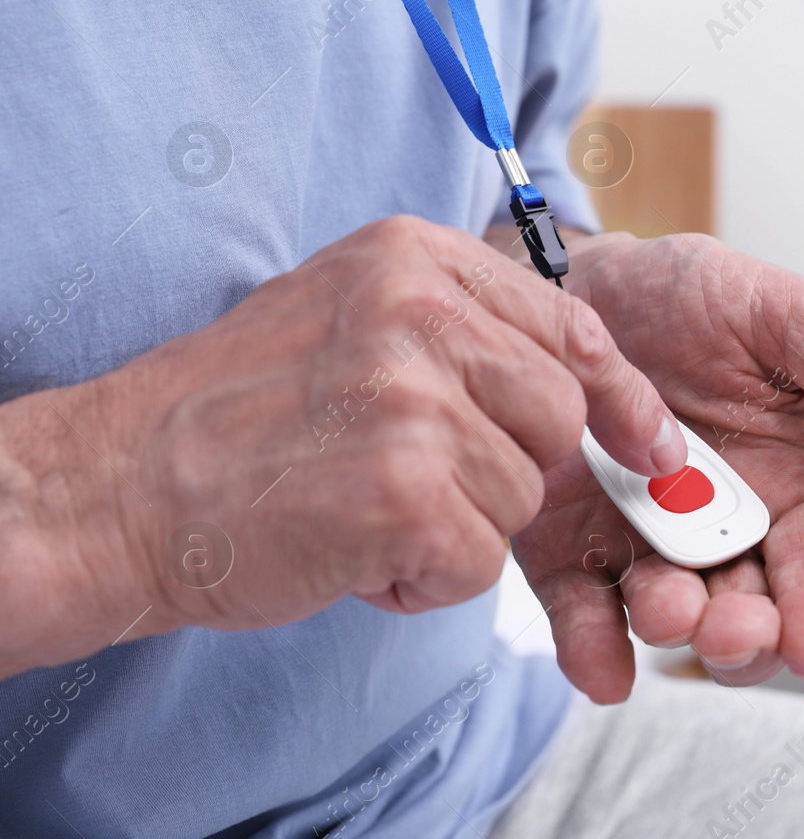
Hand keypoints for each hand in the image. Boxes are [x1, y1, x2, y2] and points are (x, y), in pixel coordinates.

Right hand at [1, 216, 686, 675]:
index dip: (621, 396)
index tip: (649, 444)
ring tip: (367, 512)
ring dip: (459, 528)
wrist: (119, 487)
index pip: (573, 327)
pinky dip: (427, 581)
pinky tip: (356, 553)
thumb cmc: (239, 413)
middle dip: (513, 469)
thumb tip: (588, 384)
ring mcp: (413, 398)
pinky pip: (480, 562)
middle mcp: (420, 312)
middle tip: (424, 483)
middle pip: (560, 416)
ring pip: (522, 497)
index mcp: (415, 258)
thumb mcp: (350, 317)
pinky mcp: (403, 489)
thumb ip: (460, 330)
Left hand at [507, 230, 803, 701]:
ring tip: (663, 605)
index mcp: (788, 489)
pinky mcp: (569, 551)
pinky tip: (602, 668)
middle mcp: (720, 534)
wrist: (575, 281)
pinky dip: (591, 651)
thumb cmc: (687, 297)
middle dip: (746, 640)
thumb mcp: (781, 310)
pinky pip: (582, 615)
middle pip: (751, 621)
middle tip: (730, 627)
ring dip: (671, 633)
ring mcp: (643, 548)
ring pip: (669, 625)